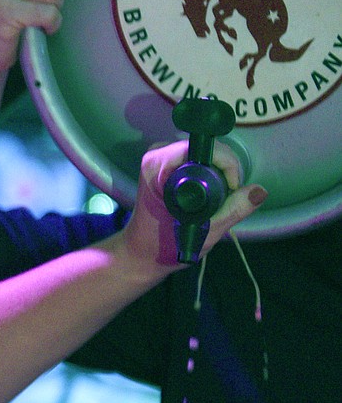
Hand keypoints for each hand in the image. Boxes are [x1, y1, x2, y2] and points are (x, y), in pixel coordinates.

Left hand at [119, 139, 266, 272]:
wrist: (141, 253)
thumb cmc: (166, 245)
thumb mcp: (205, 230)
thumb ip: (233, 210)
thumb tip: (260, 191)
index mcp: (157, 166)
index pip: (204, 149)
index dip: (226, 166)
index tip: (232, 191)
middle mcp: (157, 155)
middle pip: (206, 150)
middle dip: (224, 173)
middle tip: (228, 200)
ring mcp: (161, 158)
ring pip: (205, 155)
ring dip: (218, 176)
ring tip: (217, 202)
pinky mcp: (166, 164)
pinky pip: (199, 161)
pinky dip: (210, 177)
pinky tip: (209, 197)